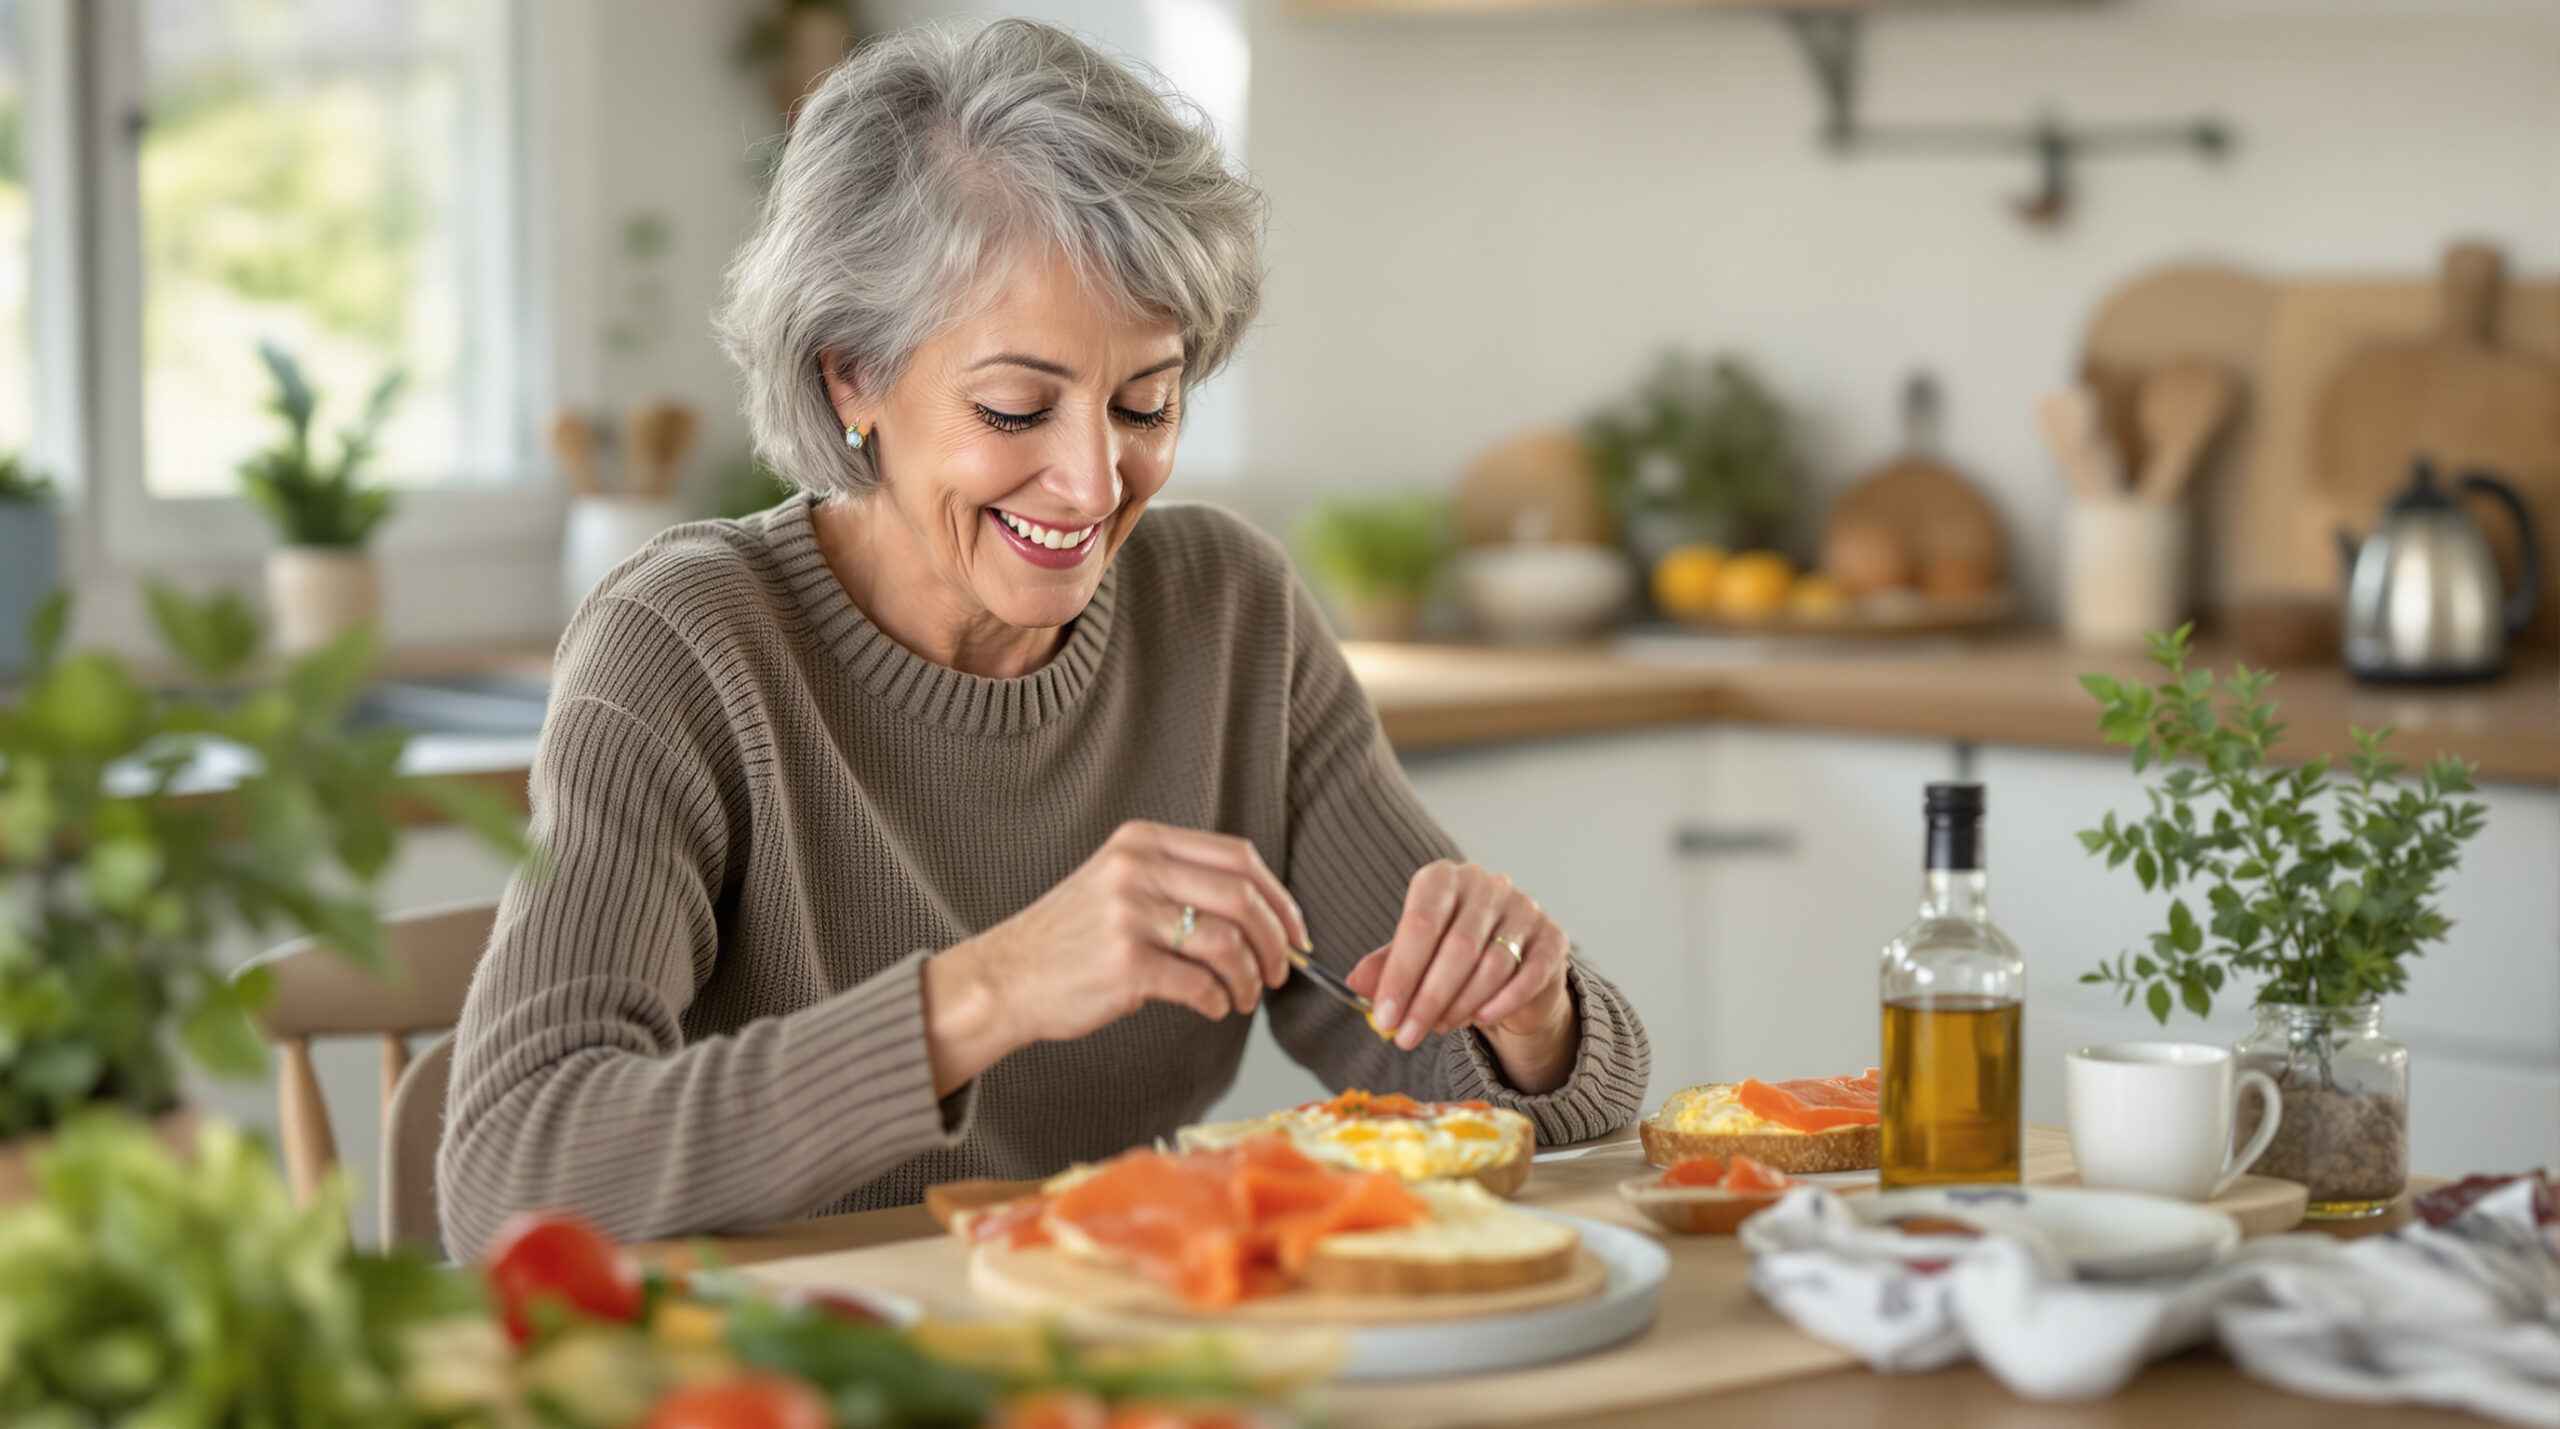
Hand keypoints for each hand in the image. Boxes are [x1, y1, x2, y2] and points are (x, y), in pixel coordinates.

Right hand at [922, 821, 1309, 1093]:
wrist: (1004, 977)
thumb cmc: (1070, 939)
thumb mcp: (1120, 883)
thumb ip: (1179, 882)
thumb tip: (1264, 916)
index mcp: (1143, 841)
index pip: (1240, 856)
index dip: (1280, 897)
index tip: (1296, 930)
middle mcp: (1138, 869)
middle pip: (1243, 896)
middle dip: (1277, 940)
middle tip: (1281, 971)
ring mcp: (1130, 914)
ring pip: (1228, 942)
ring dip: (1249, 977)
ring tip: (1244, 996)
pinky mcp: (1125, 964)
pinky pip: (1199, 983)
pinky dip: (1217, 1000)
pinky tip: (1212, 1006)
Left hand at [1344, 861, 1575, 1089]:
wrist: (1510, 967)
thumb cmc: (1452, 955)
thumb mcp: (1414, 957)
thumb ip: (1387, 966)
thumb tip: (1356, 984)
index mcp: (1444, 879)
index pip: (1420, 923)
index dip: (1400, 974)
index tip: (1384, 1017)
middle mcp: (1487, 885)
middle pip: (1457, 947)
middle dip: (1428, 999)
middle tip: (1407, 1036)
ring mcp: (1525, 909)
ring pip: (1493, 964)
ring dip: (1461, 1004)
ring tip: (1439, 1027)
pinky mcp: (1553, 938)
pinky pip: (1529, 975)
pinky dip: (1502, 1002)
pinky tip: (1481, 1020)